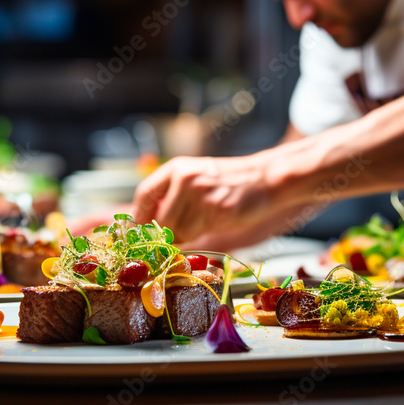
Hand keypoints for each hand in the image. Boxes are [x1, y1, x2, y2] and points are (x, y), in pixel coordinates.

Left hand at [131, 155, 278, 244]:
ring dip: (185, 236)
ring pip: (177, 231)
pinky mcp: (216, 210)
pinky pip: (195, 234)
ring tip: (202, 224)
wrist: (264, 179)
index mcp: (176, 168)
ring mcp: (200, 194)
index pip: (145, 194)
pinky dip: (199, 235)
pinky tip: (213, 223)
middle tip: (178, 234)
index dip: (139, 217)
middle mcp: (185, 178)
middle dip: (165, 234)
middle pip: (159, 220)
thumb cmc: (227, 182)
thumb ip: (172, 195)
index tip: (139, 231)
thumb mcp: (195, 177)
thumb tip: (146, 224)